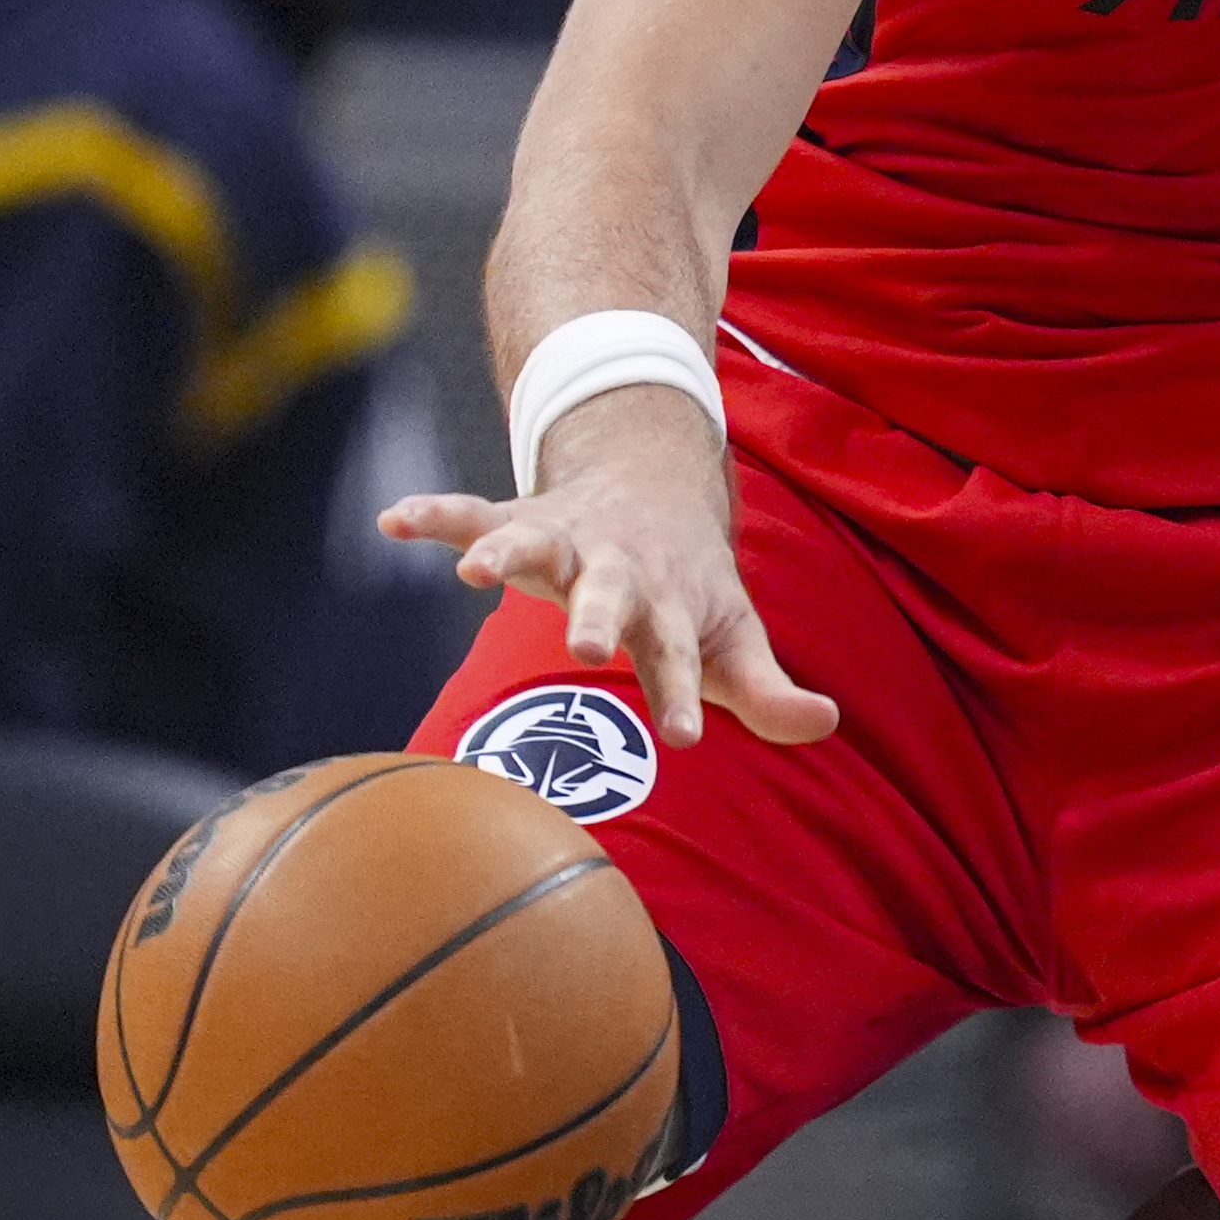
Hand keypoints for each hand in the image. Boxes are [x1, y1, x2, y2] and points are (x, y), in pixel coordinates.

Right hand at [380, 393, 839, 746]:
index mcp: (671, 606)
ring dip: (509, 553)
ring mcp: (569, 539)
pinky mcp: (523, 518)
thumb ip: (767, 690)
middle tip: (586, 648)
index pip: (679, 656)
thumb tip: (826, 725)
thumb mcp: (735, 636)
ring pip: (537, 542)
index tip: (681, 737)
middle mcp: (619, 569)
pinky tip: (393, 521)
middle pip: (611, 593)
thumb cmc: (694, 587)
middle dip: (599, 617)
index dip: (681, 695)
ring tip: (477, 574)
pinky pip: (472, 513)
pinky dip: (434, 515)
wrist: (660, 482)